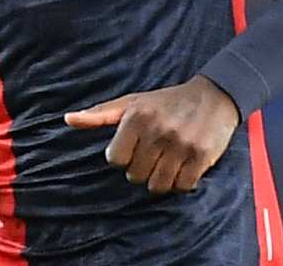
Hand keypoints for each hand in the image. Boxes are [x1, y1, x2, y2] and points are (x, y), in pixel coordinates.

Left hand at [63, 75, 240, 193]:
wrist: (214, 96)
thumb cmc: (167, 102)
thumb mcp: (132, 102)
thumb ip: (100, 114)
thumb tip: (68, 119)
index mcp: (137, 116)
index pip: (115, 159)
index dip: (124, 157)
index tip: (135, 148)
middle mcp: (158, 130)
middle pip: (135, 175)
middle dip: (142, 168)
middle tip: (155, 153)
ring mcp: (181, 145)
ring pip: (158, 186)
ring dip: (161, 179)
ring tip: (168, 161)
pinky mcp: (201, 157)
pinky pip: (182, 187)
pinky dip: (181, 182)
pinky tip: (183, 165)